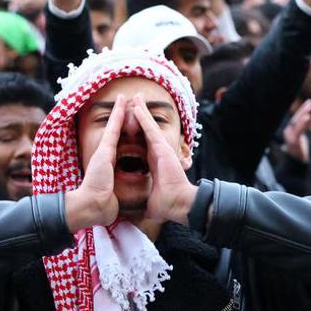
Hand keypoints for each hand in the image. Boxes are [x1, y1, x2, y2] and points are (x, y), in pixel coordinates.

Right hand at [65, 96, 124, 230]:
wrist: (91, 206)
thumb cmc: (101, 205)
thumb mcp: (109, 197)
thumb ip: (111, 195)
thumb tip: (113, 203)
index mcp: (108, 166)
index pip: (118, 146)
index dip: (122, 135)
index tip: (128, 126)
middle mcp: (105, 156)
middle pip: (115, 132)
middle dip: (119, 117)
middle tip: (125, 101)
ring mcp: (103, 151)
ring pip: (114, 127)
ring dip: (119, 111)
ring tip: (124, 97)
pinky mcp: (104, 150)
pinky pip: (113, 128)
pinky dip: (118, 114)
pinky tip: (123, 102)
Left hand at [135, 96, 197, 224]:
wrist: (178, 206)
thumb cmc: (167, 205)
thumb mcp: (152, 202)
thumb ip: (149, 203)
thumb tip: (147, 214)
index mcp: (154, 164)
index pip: (144, 145)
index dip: (138, 134)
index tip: (132, 126)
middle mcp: (158, 154)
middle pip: (146, 131)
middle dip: (141, 117)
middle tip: (135, 102)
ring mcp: (161, 149)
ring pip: (148, 126)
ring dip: (142, 111)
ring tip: (136, 97)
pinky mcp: (162, 148)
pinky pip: (150, 129)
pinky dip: (144, 116)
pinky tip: (137, 105)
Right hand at [282, 99, 310, 163]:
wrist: (296, 162)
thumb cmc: (299, 149)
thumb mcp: (300, 135)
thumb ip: (302, 126)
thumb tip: (306, 114)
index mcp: (289, 130)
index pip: (296, 117)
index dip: (302, 110)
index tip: (309, 103)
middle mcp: (288, 132)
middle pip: (296, 118)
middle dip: (303, 110)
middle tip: (310, 102)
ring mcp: (290, 137)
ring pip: (297, 123)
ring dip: (303, 114)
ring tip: (310, 108)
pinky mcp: (294, 142)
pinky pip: (298, 131)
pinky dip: (303, 123)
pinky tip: (308, 117)